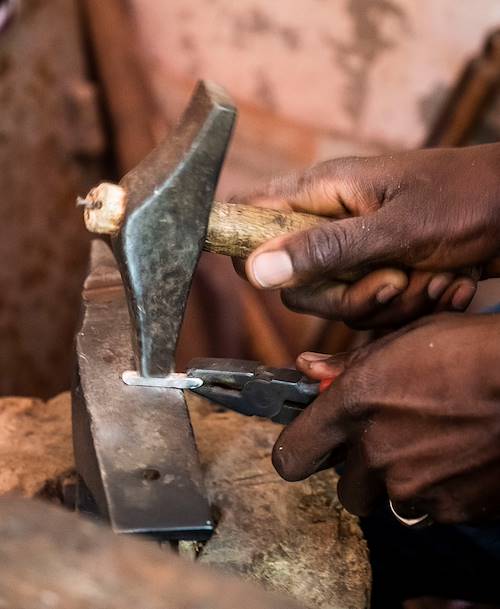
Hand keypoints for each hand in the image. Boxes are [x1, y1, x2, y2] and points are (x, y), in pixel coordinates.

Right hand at [239, 144, 499, 327]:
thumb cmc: (467, 200)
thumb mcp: (395, 227)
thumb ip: (323, 248)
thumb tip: (255, 269)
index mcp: (322, 192)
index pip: (250, 217)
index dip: (249, 250)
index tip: (280, 276)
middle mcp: (330, 223)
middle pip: (296, 285)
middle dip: (347, 297)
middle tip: (392, 277)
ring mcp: (355, 252)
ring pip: (336, 304)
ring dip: (389, 304)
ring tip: (430, 276)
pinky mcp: (378, 272)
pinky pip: (370, 310)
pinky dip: (410, 306)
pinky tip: (444, 282)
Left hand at [272, 313, 499, 523]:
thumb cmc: (470, 352)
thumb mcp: (401, 341)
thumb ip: (348, 365)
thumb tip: (309, 367)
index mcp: (353, 407)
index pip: (292, 454)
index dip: (297, 453)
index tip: (308, 449)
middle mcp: (376, 454)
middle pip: (346, 489)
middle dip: (362, 472)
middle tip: (389, 445)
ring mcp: (414, 487)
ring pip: (389, 501)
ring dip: (400, 483)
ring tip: (430, 448)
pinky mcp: (452, 510)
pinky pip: (430, 510)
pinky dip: (438, 492)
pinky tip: (458, 459)